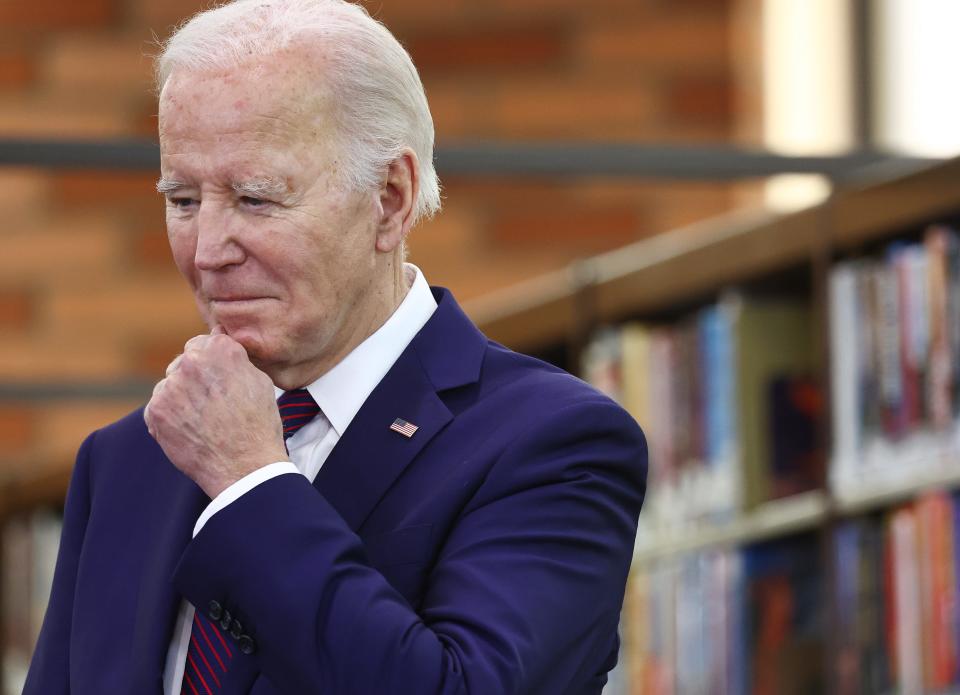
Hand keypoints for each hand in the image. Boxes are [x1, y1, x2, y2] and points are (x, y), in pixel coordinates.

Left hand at [144, 327, 287, 497]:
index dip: (213, 362)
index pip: (205, 342)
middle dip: (195, 377)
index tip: (219, 378)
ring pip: (170, 384)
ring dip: (181, 397)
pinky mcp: (155, 412)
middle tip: (212, 402)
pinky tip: (191, 430)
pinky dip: (170, 417)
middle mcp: (191, 362)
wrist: (244, 467)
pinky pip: (158, 406)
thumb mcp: (260, 381)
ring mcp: (169, 387)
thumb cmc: (258, 425)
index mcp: (220, 350)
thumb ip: (235, 359)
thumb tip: (220, 346)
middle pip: (185, 361)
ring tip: (204, 420)